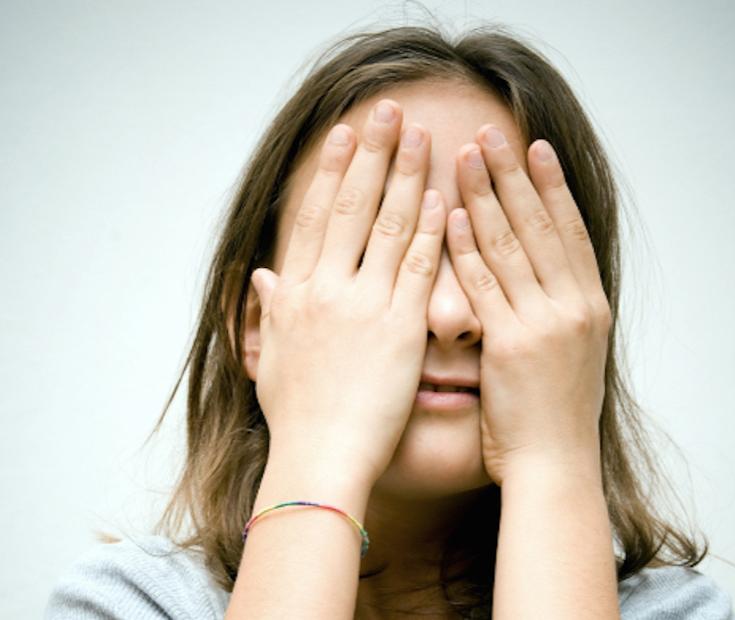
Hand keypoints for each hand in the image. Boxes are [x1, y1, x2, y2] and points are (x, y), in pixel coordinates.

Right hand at [250, 99, 445, 486]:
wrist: (318, 459)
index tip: (346, 136)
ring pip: (389, 227)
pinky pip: (419, 270)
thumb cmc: (296, 416)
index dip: (332, 170)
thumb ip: (268, 311)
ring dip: (408, 178)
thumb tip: (263, 276)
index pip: (313, 215)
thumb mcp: (271, 358)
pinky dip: (433, 231)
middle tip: (389, 112)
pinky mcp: (400, 329)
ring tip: (424, 138)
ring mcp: (364, 306)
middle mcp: (325, 289)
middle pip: (351, 206)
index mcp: (294, 293)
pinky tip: (445, 199)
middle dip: (373, 154)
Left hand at [447, 124, 612, 485]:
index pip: (570, 230)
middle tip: (492, 132)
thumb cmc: (556, 415)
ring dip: (488, 195)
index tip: (534, 146)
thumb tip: (541, 273)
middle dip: (515, 175)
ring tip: (466, 155)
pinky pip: (487, 284)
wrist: (555, 466)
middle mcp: (574, 306)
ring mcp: (546, 323)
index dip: (552, 185)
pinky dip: (470, 246)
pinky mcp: (513, 344)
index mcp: (591, 305)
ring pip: (513, 245)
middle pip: (541, 225)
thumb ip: (559, 309)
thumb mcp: (573, 354)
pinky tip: (454, 212)